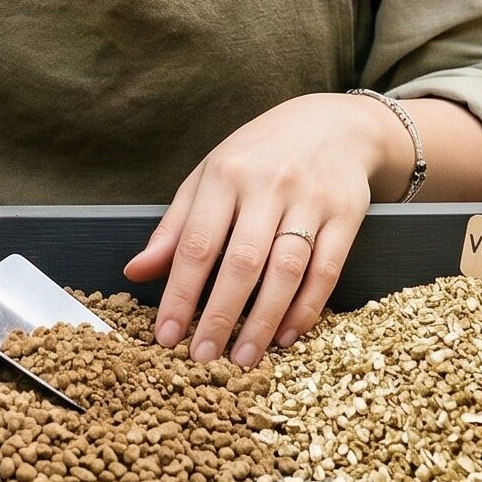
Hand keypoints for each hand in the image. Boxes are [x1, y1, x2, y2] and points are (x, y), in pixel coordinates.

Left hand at [122, 94, 388, 366]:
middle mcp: (268, 185)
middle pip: (241, 262)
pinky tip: (288, 334)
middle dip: (219, 316)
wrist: (332, 124)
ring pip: (286, 270)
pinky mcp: (346, 215)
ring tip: (243, 357)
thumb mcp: (209, 176)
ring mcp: (310, 200)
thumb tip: (136, 271)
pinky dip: (306, 308)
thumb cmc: (259, 155)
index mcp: (225, 174)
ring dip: (263, 320)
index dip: (179, 294)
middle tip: (202, 357)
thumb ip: (175, 227)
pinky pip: (325, 270)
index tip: (165, 335)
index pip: (196, 244)